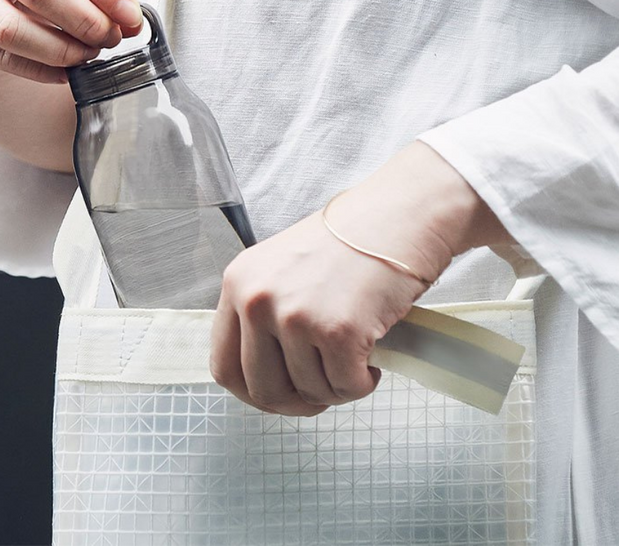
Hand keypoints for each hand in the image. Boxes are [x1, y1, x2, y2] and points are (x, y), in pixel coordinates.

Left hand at [210, 141, 511, 416]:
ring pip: (309, 392)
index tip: (279, 395)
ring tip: (354, 356)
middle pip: (262, 390)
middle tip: (323, 390)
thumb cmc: (347, 244)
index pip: (224, 366)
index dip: (252, 393)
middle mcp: (257, 300)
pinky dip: (363, 384)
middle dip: (297, 401)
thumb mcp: (280, 270)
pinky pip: (346, 388)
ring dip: (337, 387)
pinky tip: (372, 358)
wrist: (395, 217)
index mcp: (238, 284)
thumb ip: (262, 316)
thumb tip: (264, 376)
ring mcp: (295, 316)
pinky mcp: (337, 331)